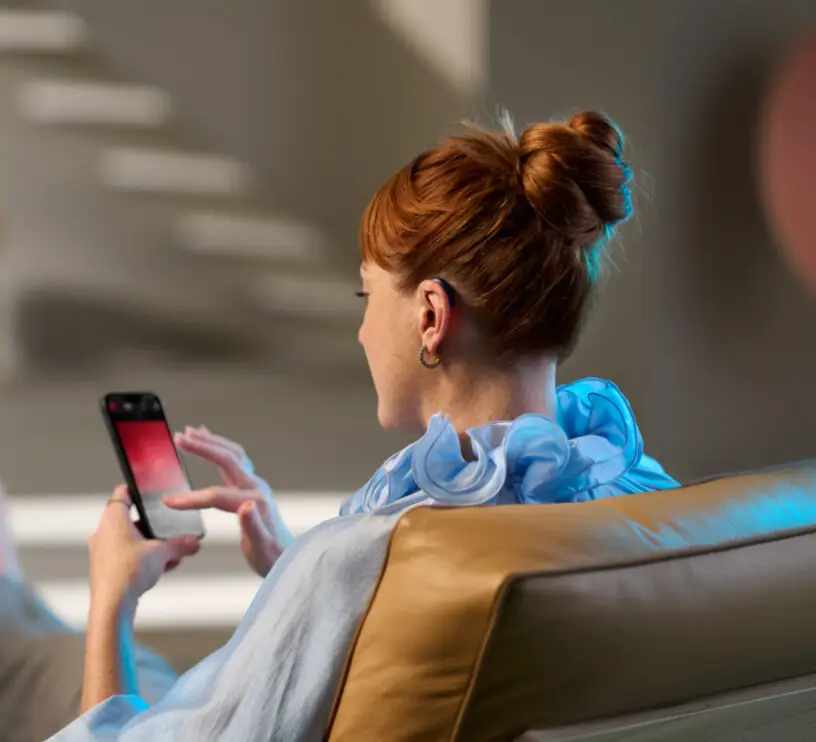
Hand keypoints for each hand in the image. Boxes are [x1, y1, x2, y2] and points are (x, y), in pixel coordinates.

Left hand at [88, 486, 199, 611]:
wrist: (112, 605)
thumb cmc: (127, 572)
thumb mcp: (163, 553)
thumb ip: (181, 544)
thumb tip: (194, 542)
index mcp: (113, 519)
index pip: (123, 494)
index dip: (137, 489)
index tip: (150, 488)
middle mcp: (104, 532)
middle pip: (131, 519)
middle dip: (153, 524)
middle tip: (170, 525)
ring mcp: (103, 551)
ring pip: (131, 539)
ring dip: (150, 543)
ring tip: (171, 551)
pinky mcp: (106, 567)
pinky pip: (128, 555)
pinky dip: (143, 557)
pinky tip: (162, 566)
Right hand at [167, 426, 286, 576]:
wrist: (287, 556)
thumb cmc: (272, 556)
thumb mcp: (260, 547)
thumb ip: (253, 526)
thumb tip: (246, 507)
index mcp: (255, 501)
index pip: (217, 495)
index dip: (191, 498)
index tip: (168, 502)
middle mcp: (256, 487)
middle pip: (227, 460)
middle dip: (203, 447)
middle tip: (180, 437)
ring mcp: (255, 484)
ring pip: (232, 455)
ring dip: (211, 442)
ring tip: (190, 432)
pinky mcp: (252, 486)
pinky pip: (235, 460)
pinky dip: (220, 448)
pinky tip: (210, 443)